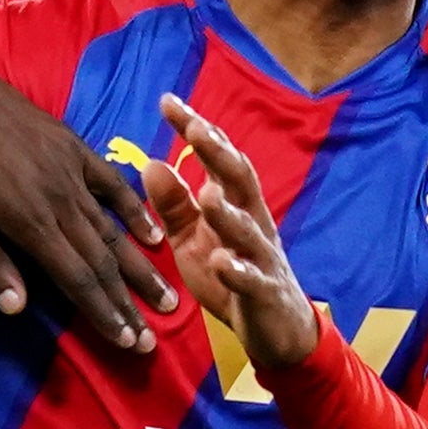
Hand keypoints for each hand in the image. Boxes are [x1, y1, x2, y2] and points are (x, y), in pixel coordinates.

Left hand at [0, 59, 179, 353]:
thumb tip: (18, 308)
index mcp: (25, 218)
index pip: (77, 278)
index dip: (104, 313)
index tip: (128, 342)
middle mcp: (58, 196)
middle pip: (102, 260)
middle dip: (128, 303)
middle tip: (152, 340)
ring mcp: (69, 168)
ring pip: (113, 227)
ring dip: (140, 267)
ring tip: (167, 298)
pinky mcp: (71, 144)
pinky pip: (112, 182)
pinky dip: (136, 209)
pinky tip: (154, 235)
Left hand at [149, 92, 316, 369]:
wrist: (276, 327)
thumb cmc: (231, 274)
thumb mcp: (192, 239)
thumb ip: (173, 205)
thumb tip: (151, 164)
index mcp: (234, 203)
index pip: (216, 158)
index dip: (195, 129)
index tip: (167, 101)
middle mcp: (254, 221)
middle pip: (240, 180)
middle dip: (220, 155)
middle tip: (196, 129)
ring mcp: (262, 256)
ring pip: (248, 229)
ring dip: (229, 212)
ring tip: (208, 196)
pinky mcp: (265, 292)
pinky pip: (252, 279)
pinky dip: (236, 270)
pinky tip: (219, 262)